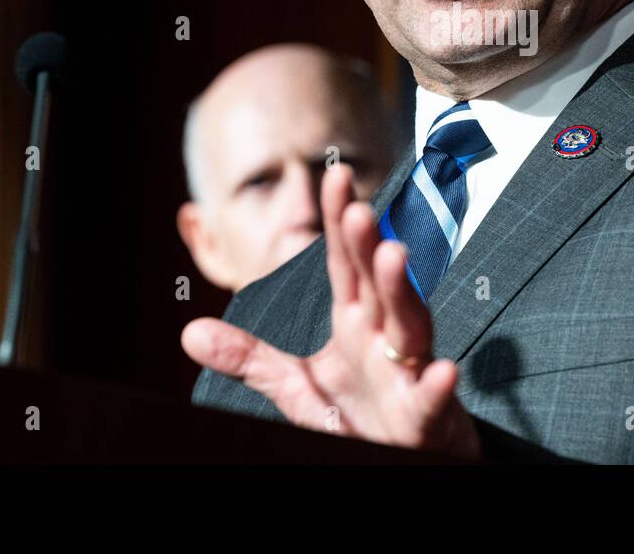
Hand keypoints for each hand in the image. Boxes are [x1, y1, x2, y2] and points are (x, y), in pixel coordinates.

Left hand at [182, 163, 480, 458]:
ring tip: (393, 256)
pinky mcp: (426, 416)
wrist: (406, 458)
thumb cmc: (362, 416)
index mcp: (355, 323)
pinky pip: (432, 399)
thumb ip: (250, 357)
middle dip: (367, 245)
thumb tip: (190, 332)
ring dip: (402, 291)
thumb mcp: (296, 386)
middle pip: (376, 283)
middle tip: (358, 209)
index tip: (336, 175)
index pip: (344, 263)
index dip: (339, 221)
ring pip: (410, 325)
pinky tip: (443, 369)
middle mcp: (384, 338)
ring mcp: (408, 373)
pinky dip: (436, 386)